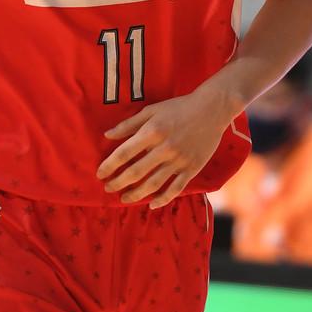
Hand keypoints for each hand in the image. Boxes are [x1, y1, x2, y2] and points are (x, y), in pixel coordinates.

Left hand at [96, 84, 231, 208]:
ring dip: (136, 194)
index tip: (100, 174)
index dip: (109, 165)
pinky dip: (163, 199)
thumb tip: (107, 135)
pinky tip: (152, 204)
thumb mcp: (151, 110)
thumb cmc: (178, 107)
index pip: (124, 153)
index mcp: (152, 132)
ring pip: (153, 183)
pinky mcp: (192, 168)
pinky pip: (175, 188)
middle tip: (108, 188)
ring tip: (124, 199)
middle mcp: (164, 148)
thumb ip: (129, 124)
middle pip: (136, 171)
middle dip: (118, 182)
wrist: (212, 109)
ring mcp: (179, 160)